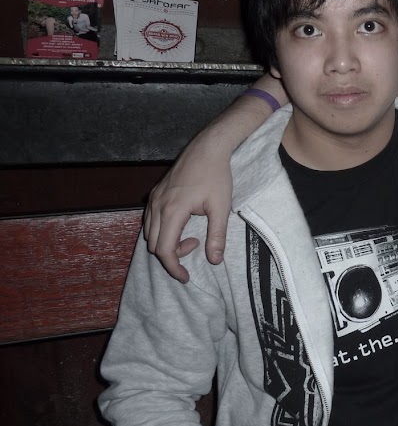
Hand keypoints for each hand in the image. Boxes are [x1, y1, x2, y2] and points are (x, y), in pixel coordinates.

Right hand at [143, 140, 232, 282]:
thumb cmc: (216, 176)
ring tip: (192, 236)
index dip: (173, 268)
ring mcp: (153, 198)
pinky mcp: (155, 193)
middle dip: (172, 255)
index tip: (185, 277)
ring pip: (149, 233)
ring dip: (166, 242)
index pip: (164, 250)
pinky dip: (161, 230)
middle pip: (153, 244)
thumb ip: (217, 236)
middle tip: (196, 246)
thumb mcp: (221, 208)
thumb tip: (215, 261)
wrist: (207, 148)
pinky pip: (150, 220)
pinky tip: (182, 224)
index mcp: (172, 211)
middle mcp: (157, 206)